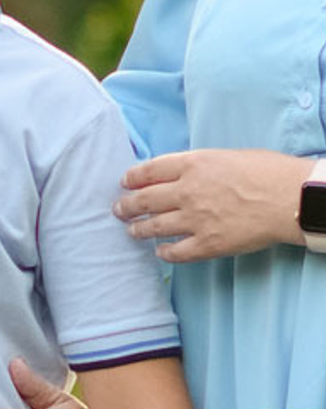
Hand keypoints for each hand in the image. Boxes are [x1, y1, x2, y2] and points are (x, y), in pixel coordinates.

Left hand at [118, 147, 308, 264]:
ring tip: (132, 231)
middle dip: (127, 205)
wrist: (289, 198)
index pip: (150, 170)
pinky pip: (176, 252)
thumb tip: (186, 173)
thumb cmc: (268, 171)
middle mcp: (187, 191)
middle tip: (119, 209)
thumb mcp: (227, 156)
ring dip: (139, 229)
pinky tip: (160, 252)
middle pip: (145, 199)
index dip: (133, 177)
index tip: (124, 182)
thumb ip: (201, 165)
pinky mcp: (208, 243)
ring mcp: (195, 219)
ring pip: (155, 226)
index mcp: (193, 164)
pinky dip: (164, 252)